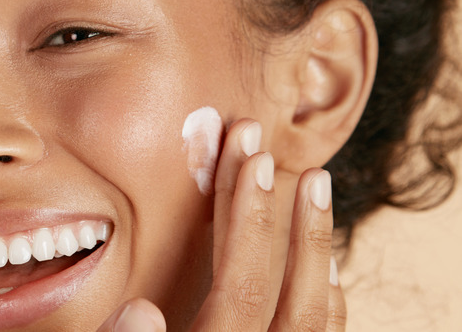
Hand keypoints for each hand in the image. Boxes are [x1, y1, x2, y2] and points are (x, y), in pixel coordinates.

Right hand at [97, 119, 345, 330]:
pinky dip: (328, 298)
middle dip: (279, 217)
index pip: (242, 292)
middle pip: (288, 299)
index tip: (249, 161)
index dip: (247, 224)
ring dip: (315, 248)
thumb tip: (139, 309)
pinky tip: (326, 263)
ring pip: (316, 320)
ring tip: (316, 186)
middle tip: (269, 152)